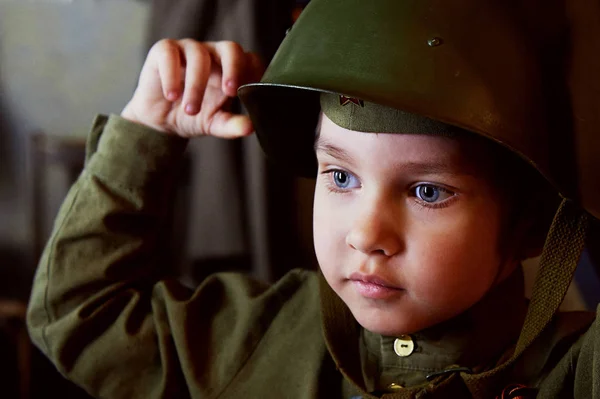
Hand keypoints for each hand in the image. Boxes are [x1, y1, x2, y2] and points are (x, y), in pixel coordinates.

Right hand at [121, 39, 262, 137]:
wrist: (160, 121)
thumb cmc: (194, 116)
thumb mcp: (215, 123)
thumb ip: (233, 125)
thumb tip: (251, 127)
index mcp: (232, 69)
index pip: (250, 60)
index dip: (254, 73)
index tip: (251, 94)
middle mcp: (214, 54)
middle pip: (231, 48)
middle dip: (233, 69)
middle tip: (229, 92)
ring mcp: (190, 49)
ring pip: (199, 56)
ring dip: (196, 85)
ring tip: (191, 110)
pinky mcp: (164, 50)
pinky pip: (170, 54)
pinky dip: (171, 76)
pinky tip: (172, 96)